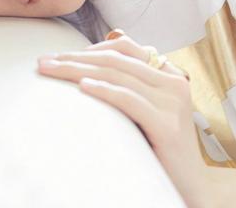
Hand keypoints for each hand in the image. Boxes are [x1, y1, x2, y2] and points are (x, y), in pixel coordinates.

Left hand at [36, 30, 211, 207]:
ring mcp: (173, 102)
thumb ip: (134, 86)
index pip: (128, 49)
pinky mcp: (167, 125)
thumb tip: (102, 57)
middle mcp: (175, 83)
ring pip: (119, 76)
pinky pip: (130, 100)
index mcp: (171, 76)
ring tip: (51, 71)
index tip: (60, 55)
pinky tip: (83, 87)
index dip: (92, 48)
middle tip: (45, 61)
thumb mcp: (150, 111)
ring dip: (79, 71)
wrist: (191, 186)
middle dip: (77, 58)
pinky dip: (105, 91)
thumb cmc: (163, 150)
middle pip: (118, 60)